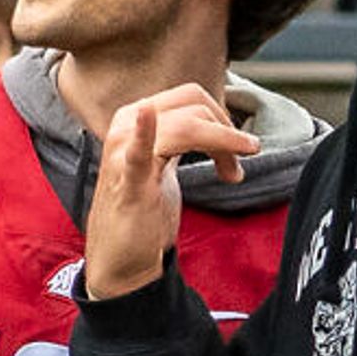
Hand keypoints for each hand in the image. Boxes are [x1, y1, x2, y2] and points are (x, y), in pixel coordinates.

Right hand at [79, 83, 258, 301]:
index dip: (222, 118)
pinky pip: (137, 153)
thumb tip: (224, 126)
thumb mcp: (163, 162)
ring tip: (232, 172)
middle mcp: (125, 127)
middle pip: (193, 106)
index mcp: (133, 117)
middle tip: (234, 168)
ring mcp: (123, 154)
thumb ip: (183, 137)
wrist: (120, 259)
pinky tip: (144, 116)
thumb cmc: (143, 208)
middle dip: (226, 132)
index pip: (190, 97)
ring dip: (222, 145)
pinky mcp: (129, 185)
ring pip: (186, 126)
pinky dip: (144, 134)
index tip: (236, 150)